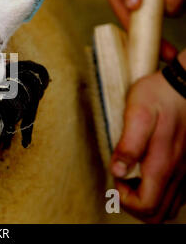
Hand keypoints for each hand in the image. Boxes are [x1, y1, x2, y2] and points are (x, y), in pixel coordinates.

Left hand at [110, 51, 185, 222]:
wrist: (185, 83)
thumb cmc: (159, 95)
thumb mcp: (137, 113)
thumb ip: (128, 144)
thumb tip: (117, 170)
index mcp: (163, 163)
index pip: (146, 205)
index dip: (125, 198)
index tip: (117, 176)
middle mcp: (179, 172)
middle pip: (157, 213)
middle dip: (134, 203)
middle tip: (122, 181)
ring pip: (169, 207)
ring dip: (147, 199)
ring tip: (133, 177)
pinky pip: (178, 194)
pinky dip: (160, 193)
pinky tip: (147, 173)